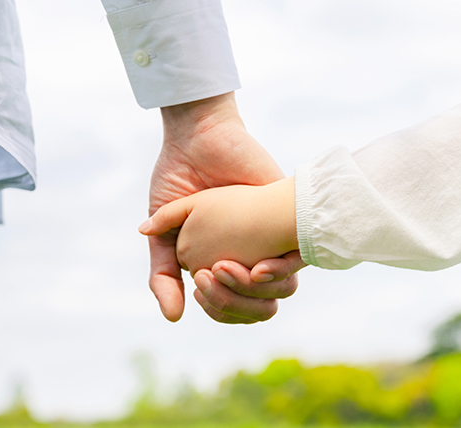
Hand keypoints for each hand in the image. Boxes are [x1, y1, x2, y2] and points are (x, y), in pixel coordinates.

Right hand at [148, 92, 295, 321]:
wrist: (198, 141)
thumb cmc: (178, 182)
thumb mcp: (163, 235)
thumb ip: (163, 275)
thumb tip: (174, 317)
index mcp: (223, 266)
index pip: (234, 310)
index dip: (220, 310)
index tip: (200, 288)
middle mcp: (251, 259)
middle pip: (260, 309)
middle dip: (233, 303)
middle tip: (208, 276)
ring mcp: (272, 242)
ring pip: (282, 292)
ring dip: (252, 292)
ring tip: (223, 267)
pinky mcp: (291, 221)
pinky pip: (298, 262)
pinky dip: (279, 272)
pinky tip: (257, 268)